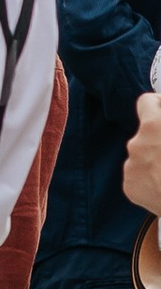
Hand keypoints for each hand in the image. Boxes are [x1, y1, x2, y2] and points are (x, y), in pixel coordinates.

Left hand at [130, 95, 160, 221]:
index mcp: (154, 127)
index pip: (146, 102)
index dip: (158, 105)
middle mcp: (137, 145)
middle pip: (146, 132)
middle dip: (159, 137)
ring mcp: (131, 167)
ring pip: (143, 155)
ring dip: (156, 158)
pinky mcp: (130, 186)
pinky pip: (139, 175)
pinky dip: (150, 177)